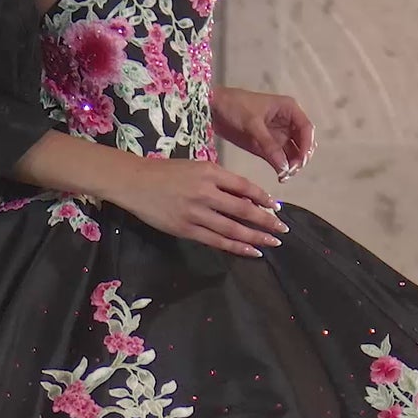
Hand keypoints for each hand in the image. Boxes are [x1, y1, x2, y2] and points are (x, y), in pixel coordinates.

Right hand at [111, 158, 287, 257]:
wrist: (134, 182)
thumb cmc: (165, 172)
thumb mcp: (195, 166)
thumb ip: (218, 179)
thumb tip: (244, 196)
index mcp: (210, 172)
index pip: (245, 187)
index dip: (263, 198)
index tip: (276, 208)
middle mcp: (206, 192)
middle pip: (244, 209)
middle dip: (266, 221)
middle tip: (283, 230)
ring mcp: (196, 213)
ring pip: (233, 228)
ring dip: (256, 237)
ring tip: (272, 243)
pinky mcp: (186, 229)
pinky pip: (217, 241)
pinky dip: (236, 247)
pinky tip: (251, 251)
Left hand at [211, 87, 315, 182]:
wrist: (213, 109)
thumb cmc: (235, 107)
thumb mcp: (253, 124)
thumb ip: (269, 145)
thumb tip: (285, 167)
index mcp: (288, 109)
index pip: (306, 128)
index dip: (307, 145)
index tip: (302, 161)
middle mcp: (287, 122)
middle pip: (302, 142)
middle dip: (300, 157)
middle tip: (292, 171)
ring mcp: (278, 135)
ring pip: (293, 152)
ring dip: (292, 165)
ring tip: (285, 176)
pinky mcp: (267, 145)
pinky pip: (279, 158)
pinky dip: (281, 167)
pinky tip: (280, 176)